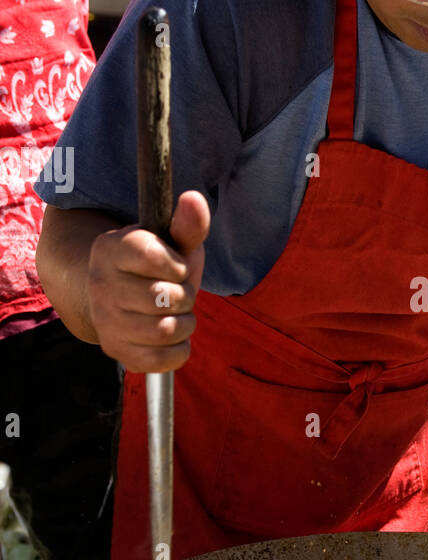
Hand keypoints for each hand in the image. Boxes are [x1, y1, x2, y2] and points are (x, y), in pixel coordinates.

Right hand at [87, 190, 210, 372]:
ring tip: (176, 312)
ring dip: (185, 322)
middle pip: (164, 297)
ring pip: (167, 330)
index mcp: (110, 249)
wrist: (121, 298)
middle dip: (185, 295)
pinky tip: (173, 336)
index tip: (176, 266)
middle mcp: (100, 285)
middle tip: (177, 291)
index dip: (177, 264)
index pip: (152, 255)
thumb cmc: (157, 266)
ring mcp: (105, 321)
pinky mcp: (117, 351)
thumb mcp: (172, 242)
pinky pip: (164, 359)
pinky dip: (179, 349)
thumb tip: (194, 199)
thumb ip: (187, 225)